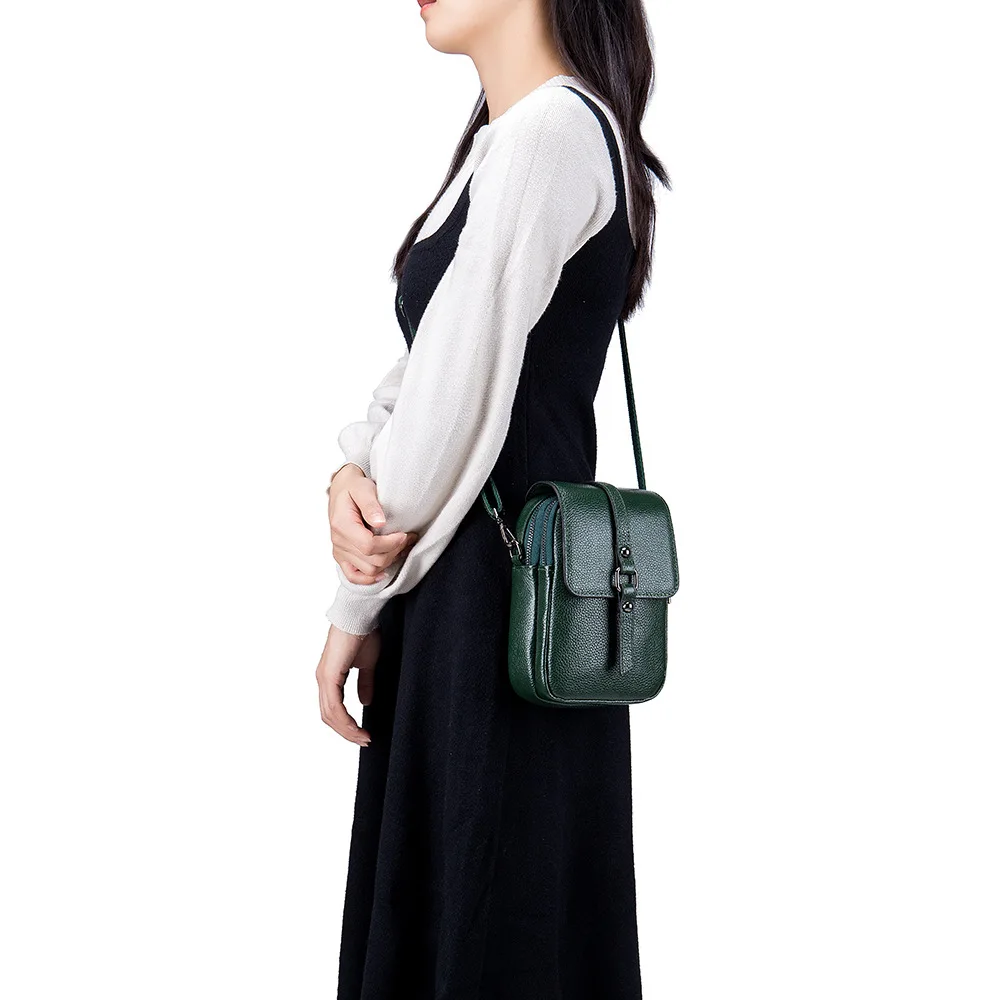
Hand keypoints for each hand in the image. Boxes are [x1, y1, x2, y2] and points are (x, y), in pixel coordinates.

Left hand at [316, 623, 379, 744]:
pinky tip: (356, 727)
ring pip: (330, 715)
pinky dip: (345, 721)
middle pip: (329, 716)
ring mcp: (324, 679)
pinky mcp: (329, 677)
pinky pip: (334, 706)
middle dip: (347, 732)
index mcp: (330, 677)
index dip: (347, 724)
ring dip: (347, 730)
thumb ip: (365, 683)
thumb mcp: (367, 664)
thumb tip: (365, 702)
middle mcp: (323, 680)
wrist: (359, 616)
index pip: (333, 709)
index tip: (363, 734)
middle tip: (364, 740)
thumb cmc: (363, 634)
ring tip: (364, 738)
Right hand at [328, 464, 418, 583]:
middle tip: (408, 538)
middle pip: (372, 561)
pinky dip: (369, 579)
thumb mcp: (364, 489)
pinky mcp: (342, 557)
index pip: (369, 546)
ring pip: (368, 570)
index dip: (391, 544)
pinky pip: (353, 576)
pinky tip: (384, 572)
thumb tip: (380, 523)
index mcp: (341, 525)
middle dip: (394, 551)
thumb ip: (371, 505)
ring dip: (388, 562)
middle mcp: (338, 541)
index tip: (404, 534)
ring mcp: (339, 551)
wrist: (342, 489)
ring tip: (400, 547)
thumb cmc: (355, 487)